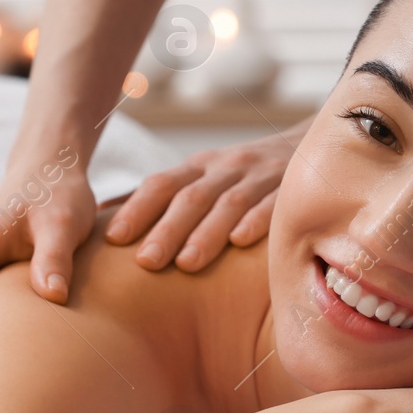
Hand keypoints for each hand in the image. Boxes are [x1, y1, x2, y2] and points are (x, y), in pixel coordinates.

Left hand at [103, 117, 309, 271]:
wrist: (311, 147)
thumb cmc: (243, 176)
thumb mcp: (203, 177)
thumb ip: (161, 198)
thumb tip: (101, 221)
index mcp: (199, 167)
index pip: (162, 184)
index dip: (137, 209)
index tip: (113, 239)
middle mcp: (226, 168)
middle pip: (191, 197)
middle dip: (167, 229)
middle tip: (146, 262)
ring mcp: (260, 176)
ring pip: (228, 203)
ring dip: (206, 233)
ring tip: (187, 264)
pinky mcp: (291, 188)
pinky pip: (273, 203)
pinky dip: (256, 220)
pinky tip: (241, 241)